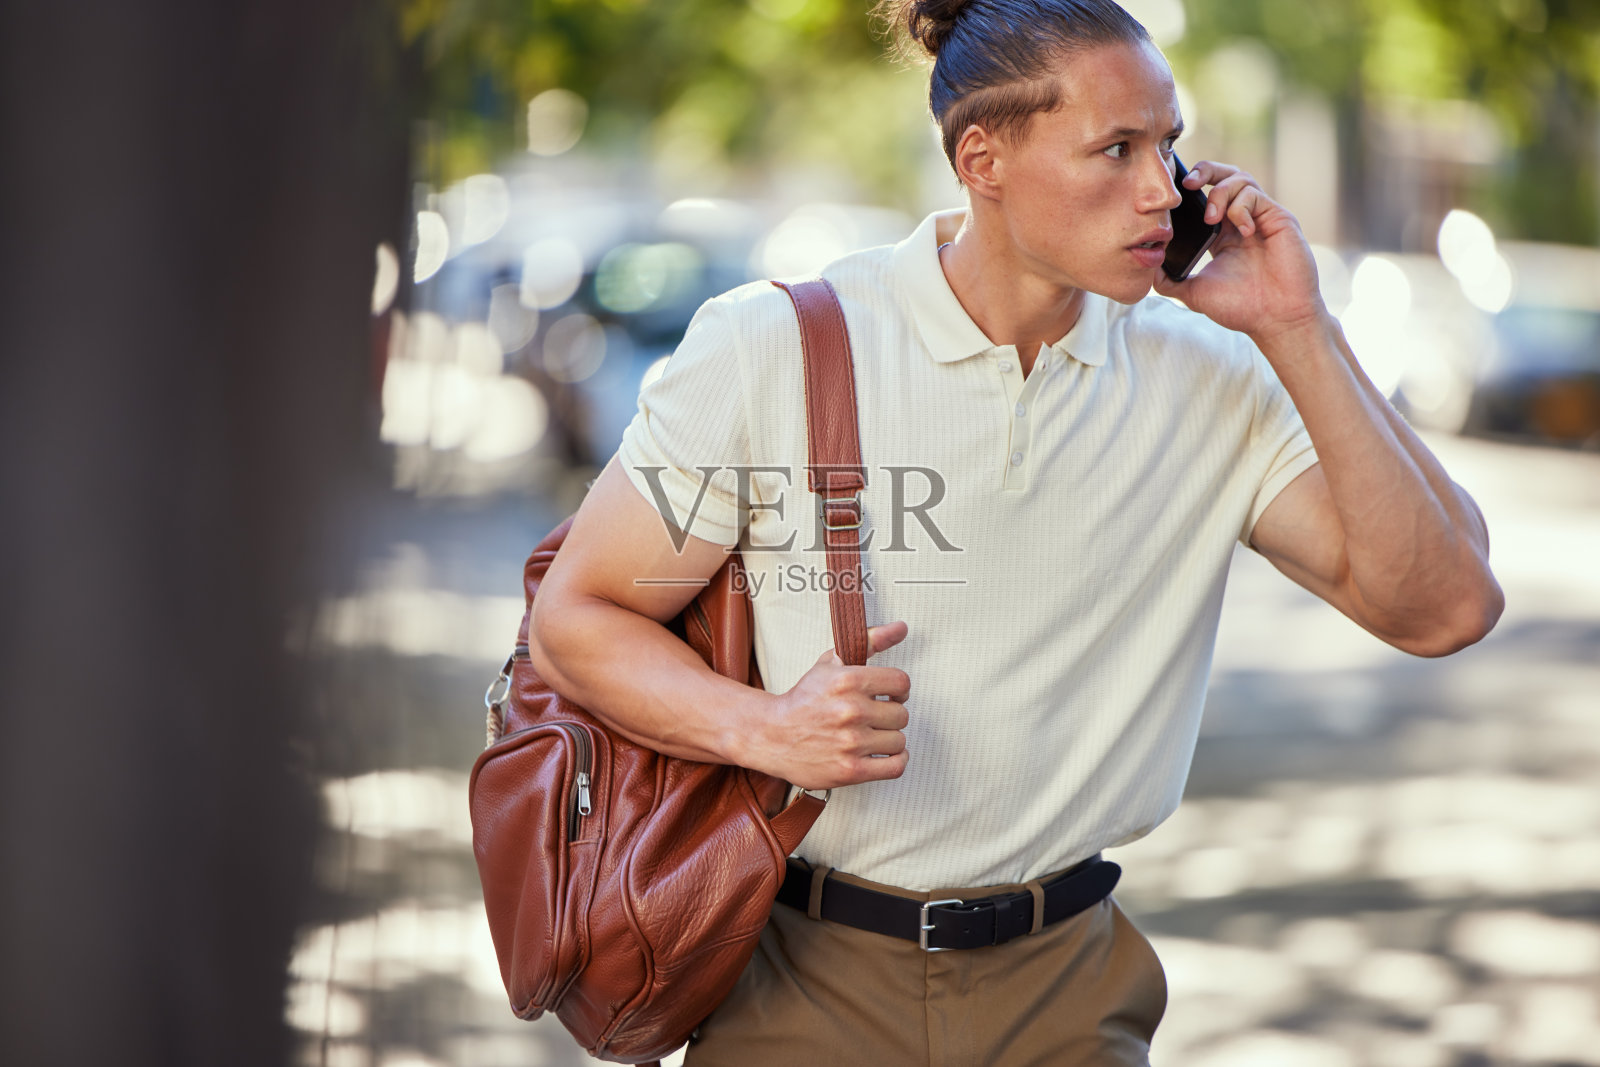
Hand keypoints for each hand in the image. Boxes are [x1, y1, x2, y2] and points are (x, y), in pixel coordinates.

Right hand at [741, 621, 911, 790]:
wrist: (772, 735)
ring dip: (888, 740)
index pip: (902, 683)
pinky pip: (895, 766)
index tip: (888, 696)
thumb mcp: (831, 663)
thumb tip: (901, 627)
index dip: (898, 690)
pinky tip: (882, 754)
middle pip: (901, 714)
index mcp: (848, 680)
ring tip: (871, 736)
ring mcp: (851, 742)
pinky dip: (895, 761)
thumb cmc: (803, 700)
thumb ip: (869, 642)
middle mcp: (851, 710)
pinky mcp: (850, 769)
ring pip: (899, 740)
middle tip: (873, 718)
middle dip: (889, 716)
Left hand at [1155, 160, 1329, 346]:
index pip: (1205, 197)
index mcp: (1222, 235)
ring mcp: (1261, 218)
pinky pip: (1255, 195)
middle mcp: (1241, 221)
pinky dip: (1241, 207)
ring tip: (1211, 219)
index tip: (1170, 195)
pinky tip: (1242, 230)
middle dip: (1205, 171)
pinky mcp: (1279, 218)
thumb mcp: (1194, 293)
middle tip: (1187, 184)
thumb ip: (1168, 281)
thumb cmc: (1241, 308)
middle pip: (1225, 176)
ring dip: (1219, 193)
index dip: (1189, 189)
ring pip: (1241, 179)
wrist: (1275, 320)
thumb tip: (1144, 270)